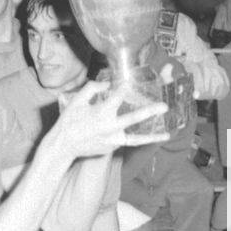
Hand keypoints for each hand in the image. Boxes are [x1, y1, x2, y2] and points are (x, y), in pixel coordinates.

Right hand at [50, 80, 168, 158]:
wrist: (63, 146)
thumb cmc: (69, 121)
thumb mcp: (77, 101)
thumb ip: (92, 89)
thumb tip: (107, 85)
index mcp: (101, 113)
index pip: (118, 96)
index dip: (124, 87)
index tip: (128, 82)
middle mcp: (110, 127)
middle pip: (134, 118)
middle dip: (150, 111)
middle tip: (164, 106)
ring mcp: (112, 140)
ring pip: (136, 139)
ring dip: (152, 137)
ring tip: (167, 136)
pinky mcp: (112, 148)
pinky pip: (125, 140)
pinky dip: (133, 137)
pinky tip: (144, 135)